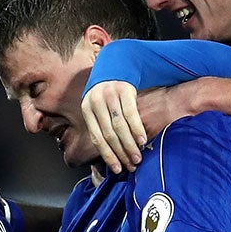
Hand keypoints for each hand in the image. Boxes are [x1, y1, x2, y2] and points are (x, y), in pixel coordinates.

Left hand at [81, 82, 198, 173]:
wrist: (117, 62)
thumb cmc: (108, 92)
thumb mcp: (97, 105)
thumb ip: (100, 124)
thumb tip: (108, 153)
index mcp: (87, 108)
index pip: (97, 137)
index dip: (107, 155)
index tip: (117, 169)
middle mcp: (96, 101)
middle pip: (109, 134)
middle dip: (120, 153)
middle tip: (131, 166)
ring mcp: (110, 95)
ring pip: (119, 126)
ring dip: (130, 145)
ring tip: (137, 157)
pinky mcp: (125, 89)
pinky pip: (131, 114)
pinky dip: (137, 129)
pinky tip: (142, 140)